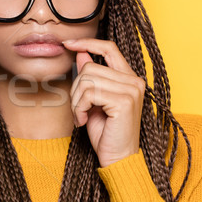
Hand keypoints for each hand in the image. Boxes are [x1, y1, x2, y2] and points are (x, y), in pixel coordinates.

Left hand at [63, 38, 144, 166]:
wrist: (117, 158)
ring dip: (76, 101)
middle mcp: (134, 81)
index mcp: (128, 78)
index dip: (87, 43)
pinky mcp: (124, 101)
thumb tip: (81, 53)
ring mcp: (131, 90)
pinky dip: (79, 108)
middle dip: (75, 90)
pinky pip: (89, 94)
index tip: (68, 44)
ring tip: (81, 116)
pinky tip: (84, 121)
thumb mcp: (94, 101)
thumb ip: (91, 77)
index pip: (109, 48)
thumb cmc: (106, 133)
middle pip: (89, 68)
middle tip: (78, 110)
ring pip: (87, 80)